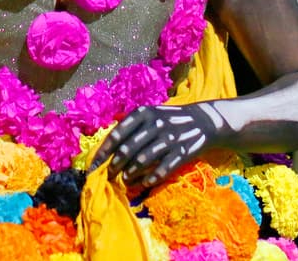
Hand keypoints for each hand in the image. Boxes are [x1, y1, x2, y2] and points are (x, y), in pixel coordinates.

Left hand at [89, 103, 224, 187]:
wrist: (204, 121)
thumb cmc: (169, 119)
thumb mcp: (150, 113)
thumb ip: (129, 126)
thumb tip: (106, 146)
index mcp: (143, 113)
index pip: (117, 135)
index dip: (103, 152)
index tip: (93, 166)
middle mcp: (155, 124)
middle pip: (127, 150)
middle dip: (115, 166)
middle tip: (109, 176)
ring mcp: (170, 138)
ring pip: (143, 161)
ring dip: (130, 174)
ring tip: (125, 180)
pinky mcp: (183, 152)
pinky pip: (163, 169)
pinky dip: (151, 179)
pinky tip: (144, 184)